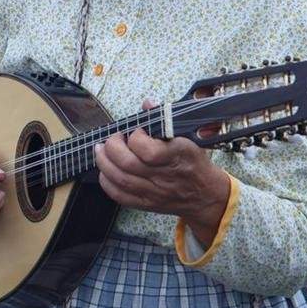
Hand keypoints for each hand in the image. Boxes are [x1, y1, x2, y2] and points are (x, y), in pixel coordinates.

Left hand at [94, 109, 232, 245]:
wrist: (206, 195)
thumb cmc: (194, 163)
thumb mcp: (188, 137)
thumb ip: (165, 119)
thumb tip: (147, 104)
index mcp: (178, 157)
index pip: (149, 151)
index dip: (136, 138)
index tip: (136, 131)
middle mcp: (165, 176)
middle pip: (128, 165)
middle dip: (112, 148)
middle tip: (112, 139)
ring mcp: (154, 192)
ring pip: (121, 179)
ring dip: (104, 163)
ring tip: (100, 151)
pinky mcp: (147, 204)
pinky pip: (120, 196)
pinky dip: (107, 183)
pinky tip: (105, 171)